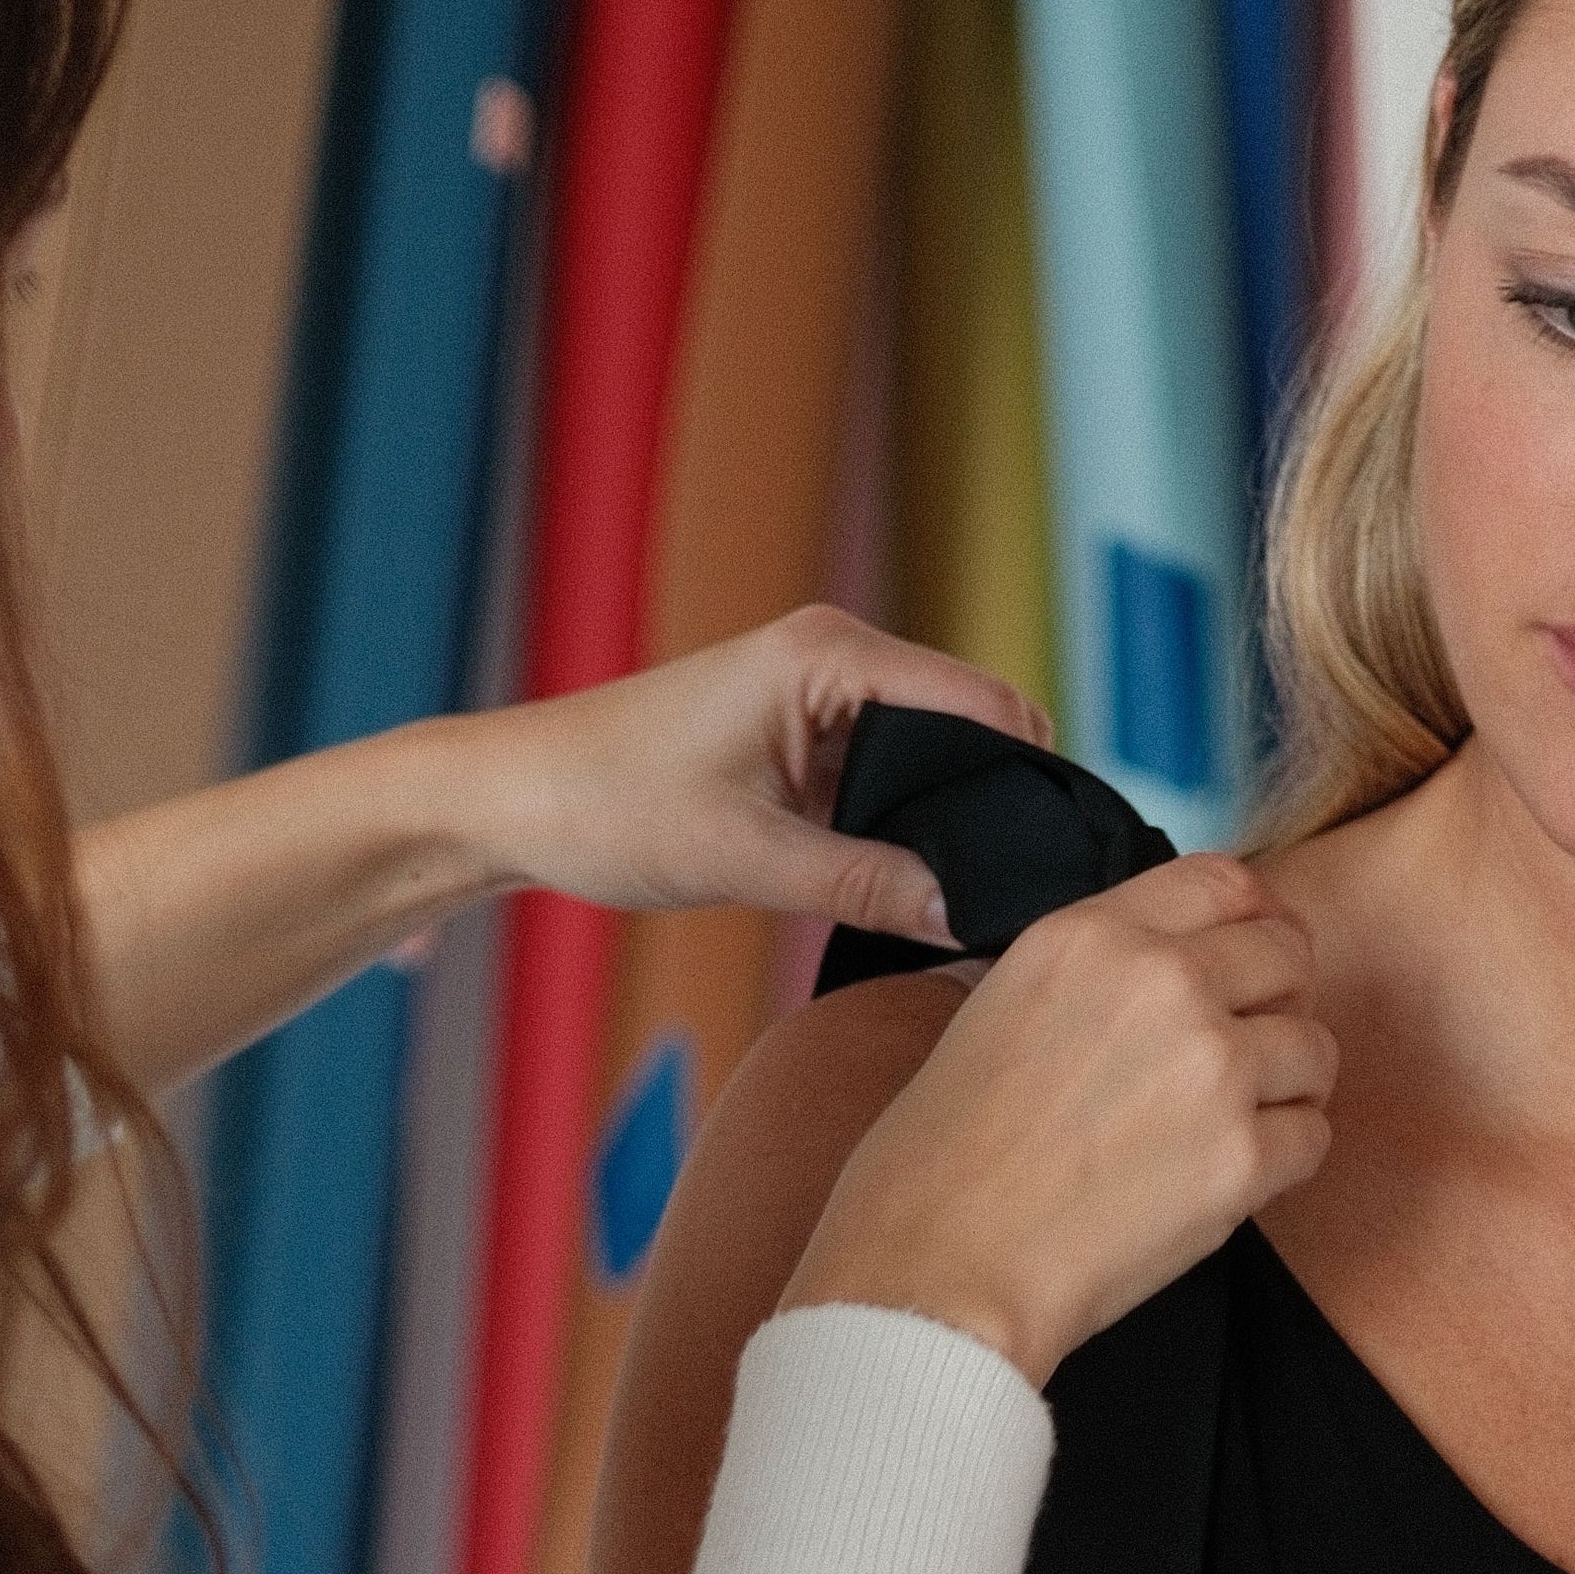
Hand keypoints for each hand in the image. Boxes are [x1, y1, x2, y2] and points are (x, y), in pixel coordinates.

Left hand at [445, 605, 1046, 953]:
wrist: (512, 799)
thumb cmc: (606, 805)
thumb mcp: (745, 858)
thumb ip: (864, 885)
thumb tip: (968, 918)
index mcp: (829, 654)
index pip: (984, 706)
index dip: (1033, 778)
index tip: (1061, 859)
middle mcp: (836, 660)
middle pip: (970, 733)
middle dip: (995, 809)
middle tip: (1015, 902)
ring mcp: (820, 701)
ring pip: (930, 766)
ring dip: (947, 827)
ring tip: (966, 906)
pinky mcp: (800, 743)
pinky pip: (884, 785)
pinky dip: (902, 832)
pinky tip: (908, 891)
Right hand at [778, 857, 1335, 1383]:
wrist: (938, 1270)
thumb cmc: (940, 1162)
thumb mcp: (996, 1008)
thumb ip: (1095, 974)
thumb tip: (1168, 968)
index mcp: (1090, 936)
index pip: (1222, 880)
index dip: (1258, 918)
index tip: (1260, 955)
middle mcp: (1164, 982)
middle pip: (1288, 954)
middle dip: (1283, 1001)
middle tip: (1250, 1053)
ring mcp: (1212, 1068)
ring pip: (1315, 1048)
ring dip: (1290, 1087)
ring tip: (1234, 1126)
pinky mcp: (1243, 1159)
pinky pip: (1313, 1137)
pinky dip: (1284, 1160)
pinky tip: (1229, 1180)